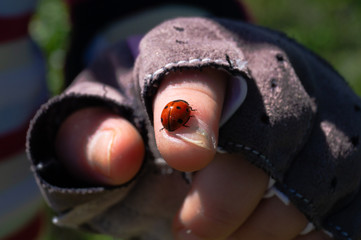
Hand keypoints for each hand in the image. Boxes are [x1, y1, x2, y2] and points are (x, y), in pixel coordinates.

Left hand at [55, 68, 330, 239]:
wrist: (202, 107)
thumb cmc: (148, 113)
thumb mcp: (105, 115)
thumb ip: (94, 136)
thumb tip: (120, 156)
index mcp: (200, 51)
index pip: (204, 70)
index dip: (194, 113)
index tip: (182, 158)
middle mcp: (270, 74)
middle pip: (270, 130)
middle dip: (227, 196)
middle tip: (190, 231)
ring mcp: (316, 113)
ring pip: (316, 175)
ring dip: (265, 225)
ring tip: (223, 236)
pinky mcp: (341, 154)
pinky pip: (345, 204)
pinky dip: (306, 233)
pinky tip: (263, 234)